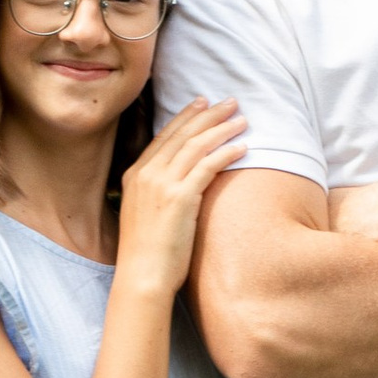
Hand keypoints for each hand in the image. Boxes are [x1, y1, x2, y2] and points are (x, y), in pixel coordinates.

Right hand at [116, 100, 246, 295]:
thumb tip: (179, 186)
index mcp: (134, 175)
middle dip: (208, 114)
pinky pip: (207, 166)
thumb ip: (158, 194)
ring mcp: (161, 184)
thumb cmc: (147, 254)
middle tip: (230, 102)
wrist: (141, 276)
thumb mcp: (144, 214)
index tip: (202, 103)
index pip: (164, 136)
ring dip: (221, 129)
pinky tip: (243, 148)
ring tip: (242, 120)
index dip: (186, 117)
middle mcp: (146, 174)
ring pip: (196, 145)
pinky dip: (226, 154)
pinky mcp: (179, 197)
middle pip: (182, 134)